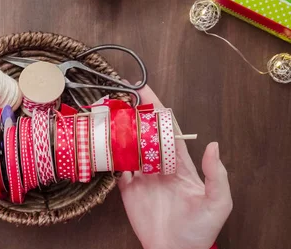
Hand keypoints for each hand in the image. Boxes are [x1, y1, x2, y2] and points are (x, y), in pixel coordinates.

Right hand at [119, 85, 232, 248]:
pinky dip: (110, 157)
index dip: (157, 110)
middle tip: (120, 99)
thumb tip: (212, 145)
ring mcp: (142, 177)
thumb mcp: (217, 202)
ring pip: (128, 148)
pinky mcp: (127, 190)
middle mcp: (159, 166)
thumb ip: (216, 175)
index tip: (145, 92)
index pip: (167, 131)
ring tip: (108, 116)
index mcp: (180, 164)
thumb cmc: (200, 230)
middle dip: (133, 115)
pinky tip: (104, 145)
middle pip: (144, 134)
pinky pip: (117, 169)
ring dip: (119, 132)